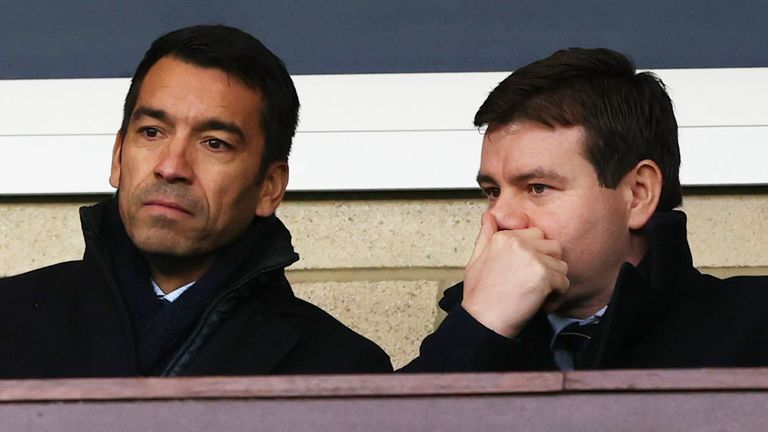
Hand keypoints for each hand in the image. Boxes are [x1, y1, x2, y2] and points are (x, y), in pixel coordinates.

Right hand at [461, 212, 569, 336]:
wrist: (483, 320)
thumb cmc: (480, 295)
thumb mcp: (475, 259)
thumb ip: (485, 235)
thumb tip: (488, 216)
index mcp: (504, 237)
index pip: (536, 234)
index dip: (535, 253)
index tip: (527, 270)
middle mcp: (519, 243)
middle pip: (552, 246)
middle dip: (548, 264)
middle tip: (534, 281)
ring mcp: (533, 258)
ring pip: (561, 264)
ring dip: (554, 280)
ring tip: (537, 292)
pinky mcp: (544, 276)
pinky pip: (564, 282)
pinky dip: (556, 296)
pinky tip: (540, 302)